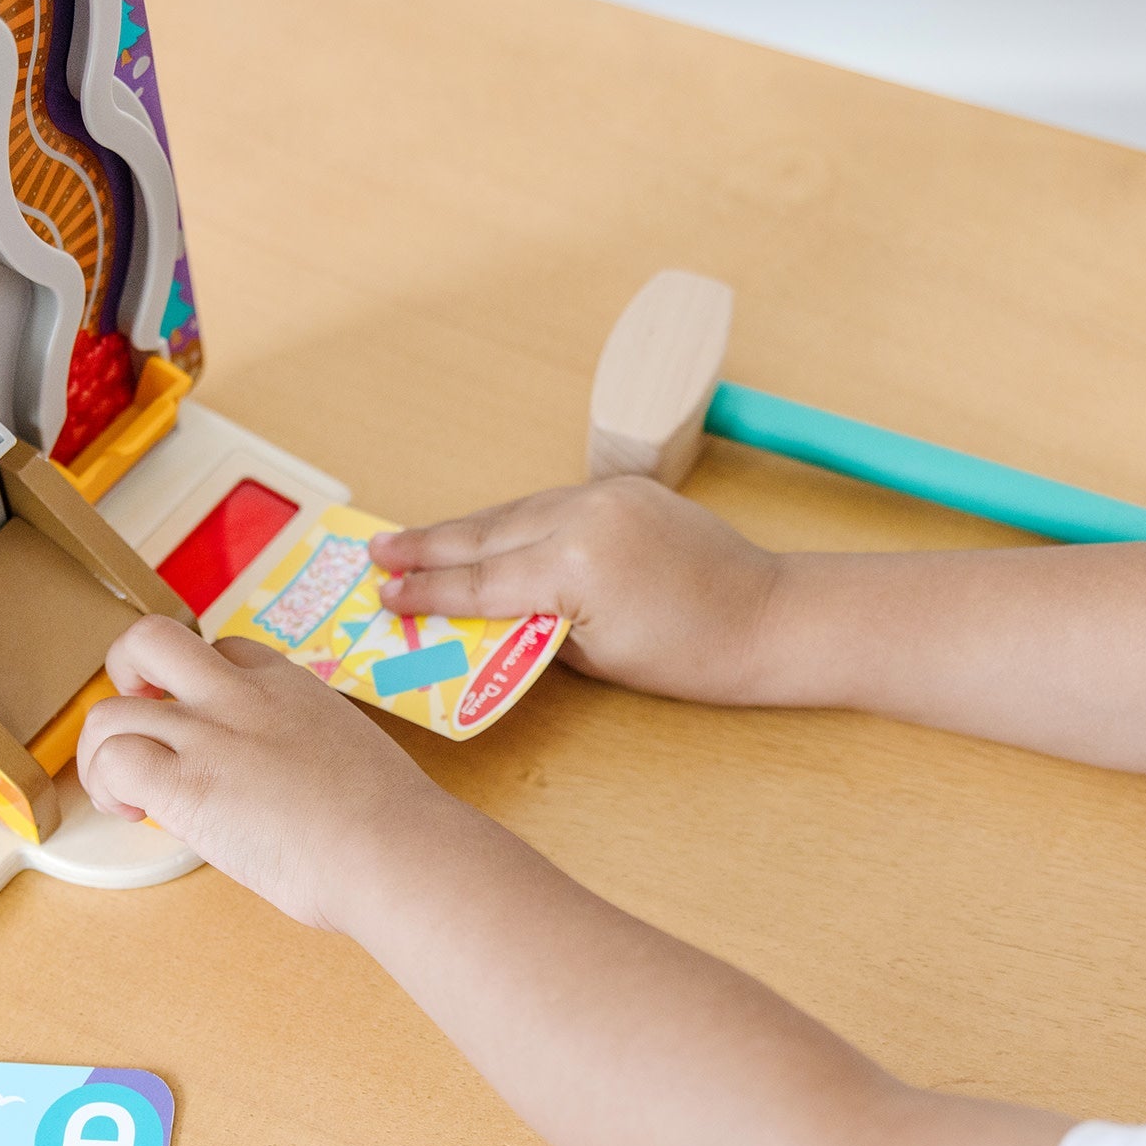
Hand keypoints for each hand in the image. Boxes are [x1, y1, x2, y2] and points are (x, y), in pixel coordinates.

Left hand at [75, 615, 453, 929]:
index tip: (201, 727)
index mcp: (288, 686)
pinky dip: (106, 787)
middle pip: (152, 638)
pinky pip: (112, 759)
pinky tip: (134, 814)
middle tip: (139, 717)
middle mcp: (241, 696)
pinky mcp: (185, 784)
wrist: (394, 850)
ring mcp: (209, 735)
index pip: (223, 648)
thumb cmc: (391, 827)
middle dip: (126, 670)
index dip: (198, 683)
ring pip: (110, 708)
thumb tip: (282, 790)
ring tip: (126, 792)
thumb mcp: (350, 756)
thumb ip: (304, 754)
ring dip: (104, 751)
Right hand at [369, 477, 783, 704]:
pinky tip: (482, 530)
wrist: (769, 617)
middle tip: (376, 553)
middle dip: (427, 545)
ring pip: (514, 510)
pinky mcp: (624, 488)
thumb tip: (486, 612)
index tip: (383, 592)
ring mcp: (604, 495)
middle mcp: (582, 516)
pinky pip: (549, 503)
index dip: (426, 591)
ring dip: (463, 529)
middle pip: (485, 533)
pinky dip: (511, 520)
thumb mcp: (593, 657)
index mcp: (573, 567)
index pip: (480, 582)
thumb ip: (533, 626)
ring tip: (412, 541)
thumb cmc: (687, 656)